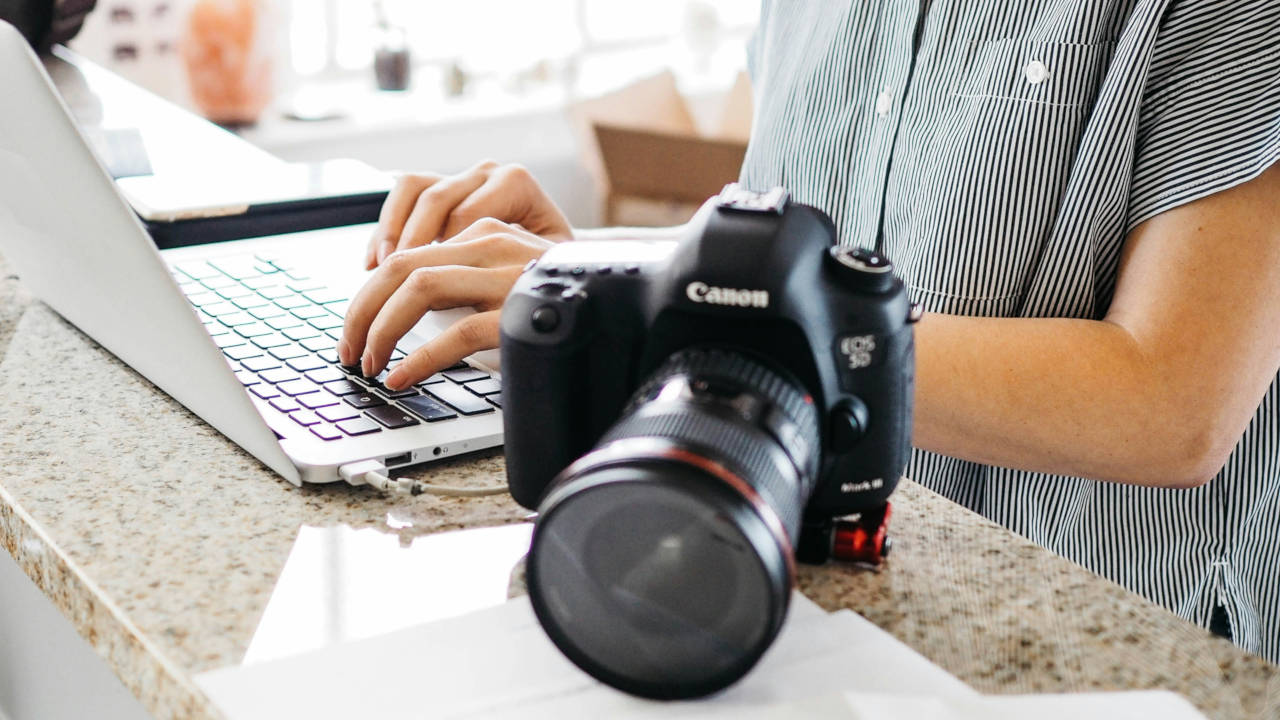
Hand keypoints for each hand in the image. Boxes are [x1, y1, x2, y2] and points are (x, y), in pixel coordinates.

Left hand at [340, 219, 553, 388]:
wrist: (623, 303)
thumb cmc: (561, 302)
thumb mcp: (505, 282)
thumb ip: (464, 284)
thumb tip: (400, 317)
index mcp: (486, 232)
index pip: (408, 253)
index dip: (370, 292)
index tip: (356, 328)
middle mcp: (493, 245)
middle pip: (402, 266)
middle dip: (362, 310)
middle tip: (348, 349)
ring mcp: (508, 276)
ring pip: (420, 288)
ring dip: (383, 329)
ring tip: (370, 363)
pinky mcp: (520, 312)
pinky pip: (457, 332)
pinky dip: (420, 357)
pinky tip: (404, 376)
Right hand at [365, 160, 572, 268]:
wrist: (554, 251)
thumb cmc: (549, 263)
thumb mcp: (542, 268)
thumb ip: (514, 272)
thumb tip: (484, 303)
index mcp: (516, 185)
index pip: (467, 216)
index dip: (443, 253)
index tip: (428, 288)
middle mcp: (487, 173)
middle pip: (435, 200)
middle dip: (409, 246)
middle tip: (394, 285)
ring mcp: (462, 177)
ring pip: (413, 188)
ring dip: (391, 231)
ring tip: (381, 270)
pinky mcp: (441, 187)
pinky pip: (403, 194)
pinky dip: (386, 227)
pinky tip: (374, 261)